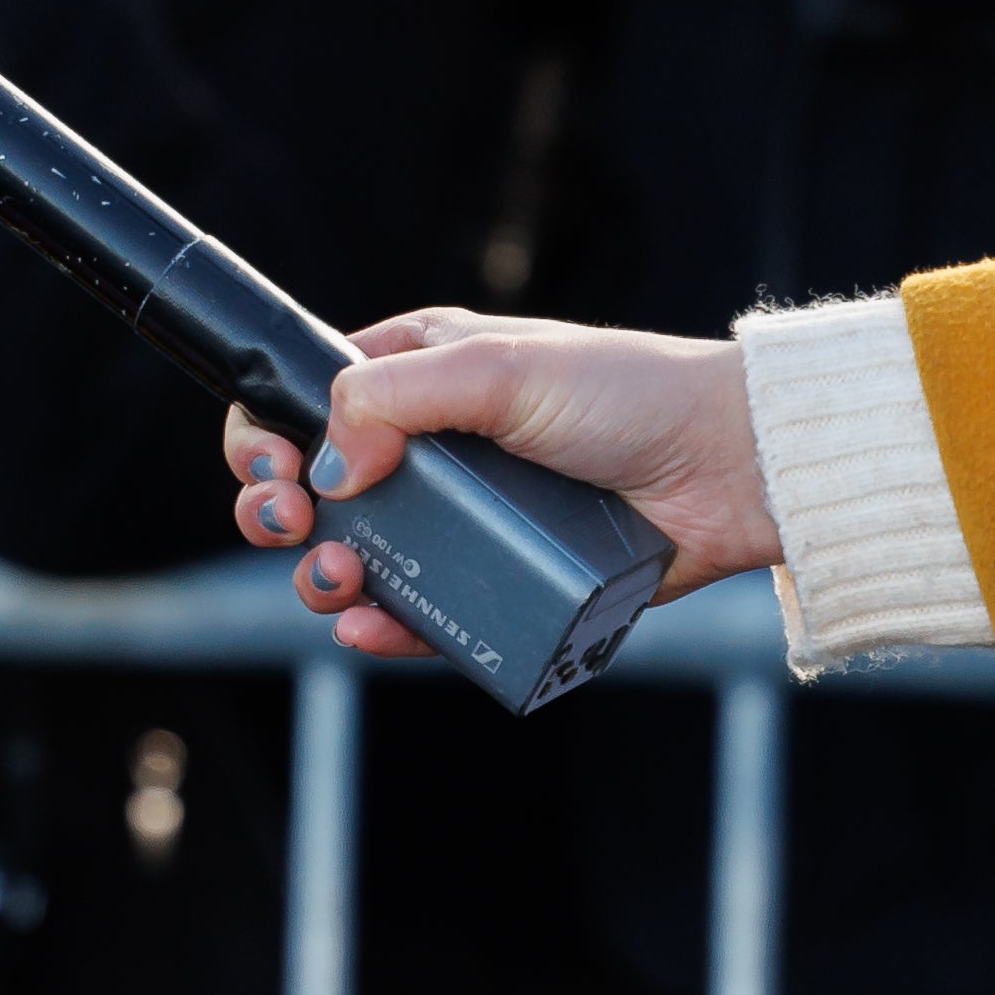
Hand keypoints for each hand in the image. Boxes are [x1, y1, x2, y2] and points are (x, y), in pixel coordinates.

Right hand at [229, 307, 777, 661]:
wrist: (731, 469)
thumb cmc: (628, 394)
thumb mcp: (499, 367)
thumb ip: (393, 399)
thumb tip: (329, 467)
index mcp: (413, 374)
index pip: (299, 400)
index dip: (264, 435)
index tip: (274, 467)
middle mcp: (425, 449)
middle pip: (309, 487)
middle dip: (277, 510)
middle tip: (294, 524)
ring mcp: (462, 520)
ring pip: (356, 557)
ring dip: (325, 575)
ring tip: (344, 578)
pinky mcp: (500, 580)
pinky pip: (423, 615)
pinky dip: (384, 628)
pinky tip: (370, 628)